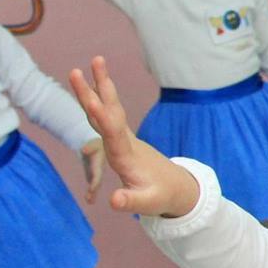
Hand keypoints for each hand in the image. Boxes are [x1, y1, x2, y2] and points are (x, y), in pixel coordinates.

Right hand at [68, 56, 201, 217]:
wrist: (177, 188)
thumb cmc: (160, 196)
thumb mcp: (146, 204)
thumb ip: (129, 202)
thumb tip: (113, 201)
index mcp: (127, 155)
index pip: (114, 134)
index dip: (103, 119)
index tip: (92, 102)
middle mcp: (125, 141)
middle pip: (109, 112)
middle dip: (98, 89)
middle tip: (90, 64)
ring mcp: (125, 137)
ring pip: (109, 108)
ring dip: (100, 86)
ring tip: (92, 62)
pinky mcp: (122, 138)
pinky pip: (108, 113)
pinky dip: (100, 98)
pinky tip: (93, 86)